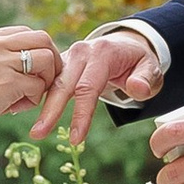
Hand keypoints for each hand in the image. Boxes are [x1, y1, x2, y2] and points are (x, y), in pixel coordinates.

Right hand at [0, 27, 60, 143]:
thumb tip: (28, 68)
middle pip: (42, 38)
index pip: (25, 32)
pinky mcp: (7, 82)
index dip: (36, 51)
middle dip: (51, 61)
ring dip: (44, 81)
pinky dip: (32, 100)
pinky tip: (13, 109)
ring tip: (25, 98)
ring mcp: (1, 60)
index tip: (31, 72)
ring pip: (46, 58)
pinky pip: (38, 86)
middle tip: (42, 83)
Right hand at [32, 24, 163, 147]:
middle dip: (50, 111)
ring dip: (41, 107)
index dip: (81, 114)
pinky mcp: (60, 64)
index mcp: (102, 53)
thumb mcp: (151, 68)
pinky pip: (47, 80)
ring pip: (51, 83)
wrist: (125, 45)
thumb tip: (137, 89)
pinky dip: (38, 98)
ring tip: (34, 131)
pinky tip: (32, 116)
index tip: (75, 139)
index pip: (88, 87)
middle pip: (63, 84)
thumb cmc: (138, 61)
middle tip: (38, 135)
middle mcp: (81, 52)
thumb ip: (147, 79)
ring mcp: (68, 56)